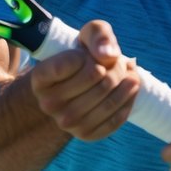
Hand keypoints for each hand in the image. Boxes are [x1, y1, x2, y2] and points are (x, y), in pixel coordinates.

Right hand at [29, 20, 139, 140]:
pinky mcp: (85, 135)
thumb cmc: (85, 57)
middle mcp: (48, 104)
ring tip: (130, 74)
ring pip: (110, 99)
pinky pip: (116, 118)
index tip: (91, 55)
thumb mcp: (89, 35)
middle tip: (121, 62)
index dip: (91, 54)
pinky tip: (130, 90)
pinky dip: (129, 101)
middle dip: (117, 66)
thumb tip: (109, 56)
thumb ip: (99, 35)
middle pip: (99, 77)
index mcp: (40, 78)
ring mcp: (66, 123)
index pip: (76, 60)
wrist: (82, 86)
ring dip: (128, 83)